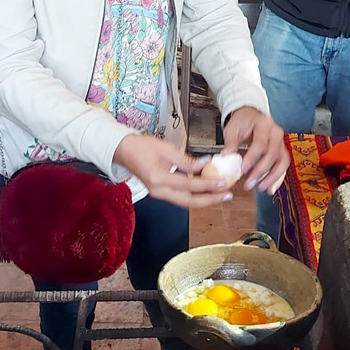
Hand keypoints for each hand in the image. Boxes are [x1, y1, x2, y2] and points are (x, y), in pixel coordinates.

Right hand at [114, 134, 231, 207]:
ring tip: (219, 194)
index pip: (190, 185)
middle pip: (190, 202)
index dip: (208, 185)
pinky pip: (180, 197)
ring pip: (186, 202)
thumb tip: (206, 164)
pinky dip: (194, 195)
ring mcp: (159, 194)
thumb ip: (187, 160)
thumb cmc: (141, 147)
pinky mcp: (160, 192)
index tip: (223, 182)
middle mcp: (159, 191)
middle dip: (210, 200)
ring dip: (204, 199)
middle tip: (226, 195)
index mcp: (159, 179)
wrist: (123, 151)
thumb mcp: (167, 149)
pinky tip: (205, 190)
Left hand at [222, 107, 289, 193]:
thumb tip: (225, 157)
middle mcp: (276, 133)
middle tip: (249, 183)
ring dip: (273, 177)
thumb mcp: (233, 129)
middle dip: (261, 171)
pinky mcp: (281, 151)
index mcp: (264, 124)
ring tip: (262, 189)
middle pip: (272, 154)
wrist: (252, 116)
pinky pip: (283, 165)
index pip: (260, 143)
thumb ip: (231, 143)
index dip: (252, 157)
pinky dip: (278, 178)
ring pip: (282, 162)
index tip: (243, 169)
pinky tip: (271, 189)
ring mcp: (281, 142)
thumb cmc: (242, 122)